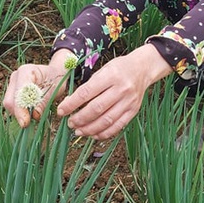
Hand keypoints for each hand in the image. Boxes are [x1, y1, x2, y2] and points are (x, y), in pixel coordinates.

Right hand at [3, 63, 66, 127]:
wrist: (54, 74)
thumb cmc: (56, 80)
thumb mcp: (54, 90)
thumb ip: (43, 102)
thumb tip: (34, 116)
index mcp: (25, 71)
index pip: (19, 93)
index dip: (21, 110)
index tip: (25, 123)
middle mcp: (15, 77)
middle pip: (10, 101)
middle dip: (19, 114)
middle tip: (32, 121)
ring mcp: (12, 84)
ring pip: (9, 105)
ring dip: (20, 114)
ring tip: (34, 114)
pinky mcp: (12, 92)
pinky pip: (12, 106)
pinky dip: (20, 112)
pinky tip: (30, 113)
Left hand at [56, 44, 171, 139]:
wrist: (142, 69)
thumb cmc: (119, 68)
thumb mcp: (103, 70)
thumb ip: (89, 86)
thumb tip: (70, 103)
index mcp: (111, 75)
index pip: (87, 92)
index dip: (71, 104)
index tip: (61, 111)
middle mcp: (121, 89)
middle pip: (96, 109)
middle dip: (79, 119)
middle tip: (70, 123)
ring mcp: (129, 102)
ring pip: (106, 121)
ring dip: (89, 129)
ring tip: (78, 131)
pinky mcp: (133, 111)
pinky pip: (117, 126)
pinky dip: (103, 133)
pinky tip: (93, 135)